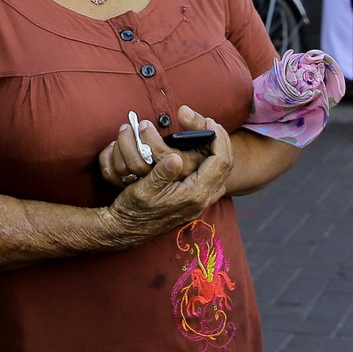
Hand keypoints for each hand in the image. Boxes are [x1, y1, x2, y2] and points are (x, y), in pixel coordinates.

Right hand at [103, 109, 233, 241]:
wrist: (126, 230)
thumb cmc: (132, 209)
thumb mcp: (142, 189)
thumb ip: (161, 174)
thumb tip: (176, 159)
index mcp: (193, 195)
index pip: (220, 162)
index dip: (219, 139)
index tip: (209, 121)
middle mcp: (201, 200)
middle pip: (226, 167)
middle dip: (222, 142)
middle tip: (211, 124)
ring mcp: (199, 203)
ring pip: (222, 174)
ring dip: (218, 152)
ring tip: (208, 134)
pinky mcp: (194, 203)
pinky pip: (213, 180)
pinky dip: (212, 163)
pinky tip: (202, 154)